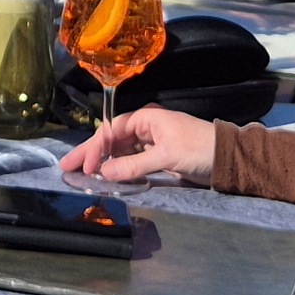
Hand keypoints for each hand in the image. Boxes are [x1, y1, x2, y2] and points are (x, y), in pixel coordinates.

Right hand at [60, 103, 218, 186]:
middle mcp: (145, 127)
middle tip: (67, 167)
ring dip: (103, 162)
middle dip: (90, 153)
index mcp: (146, 118)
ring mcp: (151, 142)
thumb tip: (104, 173)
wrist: (227, 159)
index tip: (86, 166)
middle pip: (111, 139)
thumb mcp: (166, 157)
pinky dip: (118, 168)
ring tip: (82, 174)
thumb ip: (133, 166)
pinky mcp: (157, 157)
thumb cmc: (199, 149)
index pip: (112, 130)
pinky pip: (131, 161)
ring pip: (120, 151)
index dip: (96, 148)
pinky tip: (107, 176)